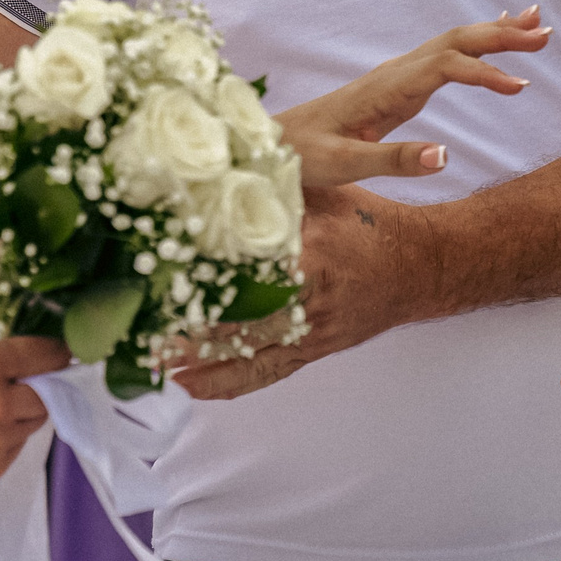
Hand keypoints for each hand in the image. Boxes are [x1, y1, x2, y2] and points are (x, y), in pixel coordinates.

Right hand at [0, 299, 68, 489]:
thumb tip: (16, 311)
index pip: (48, 354)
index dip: (56, 349)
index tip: (57, 348)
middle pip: (48, 393)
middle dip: (38, 382)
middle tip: (15, 376)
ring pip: (33, 424)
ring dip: (22, 410)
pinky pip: (13, 450)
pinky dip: (4, 437)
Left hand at [169, 184, 425, 400]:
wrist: (421, 265)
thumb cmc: (369, 222)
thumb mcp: (326, 193)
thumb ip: (277, 192)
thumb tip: (217, 177)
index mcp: (312, 252)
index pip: (246, 267)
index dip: (202, 274)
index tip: (160, 273)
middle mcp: (311, 298)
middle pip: (238, 315)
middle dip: (188, 322)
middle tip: (138, 323)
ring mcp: (313, 331)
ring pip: (246, 351)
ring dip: (197, 358)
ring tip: (150, 356)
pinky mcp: (315, 350)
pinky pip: (265, 372)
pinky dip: (225, 382)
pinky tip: (188, 384)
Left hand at [274, 8, 550, 186]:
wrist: (272, 142)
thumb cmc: (304, 156)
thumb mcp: (346, 165)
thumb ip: (394, 160)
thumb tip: (445, 155)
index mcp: (387, 88)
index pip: (447, 67)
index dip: (485, 73)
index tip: (520, 87)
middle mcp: (395, 73)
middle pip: (456, 41)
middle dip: (501, 36)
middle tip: (547, 34)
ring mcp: (397, 75)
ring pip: (453, 42)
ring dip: (494, 33)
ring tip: (536, 24)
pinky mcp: (398, 84)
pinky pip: (444, 54)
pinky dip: (475, 43)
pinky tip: (491, 38)